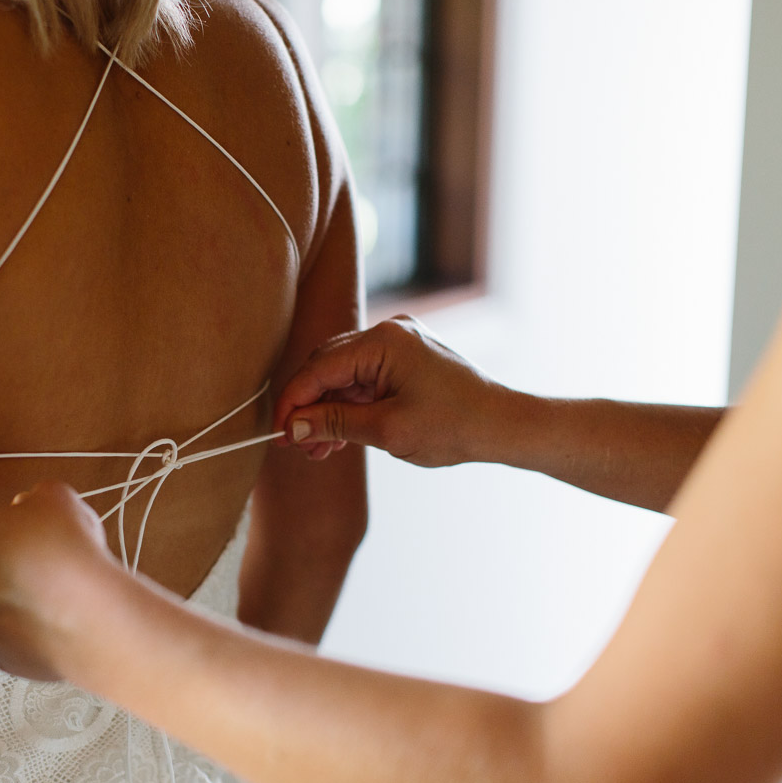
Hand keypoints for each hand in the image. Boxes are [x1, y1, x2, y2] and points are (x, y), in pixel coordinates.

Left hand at [0, 481, 121, 681]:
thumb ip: (34, 497)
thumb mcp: (55, 497)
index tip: (31, 535)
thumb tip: (30, 507)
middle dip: (2, 566)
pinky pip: (5, 635)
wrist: (87, 616)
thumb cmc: (67, 551)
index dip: (6, 530)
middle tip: (41, 563)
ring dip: (11, 598)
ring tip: (50, 593)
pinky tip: (50, 617)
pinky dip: (22, 628)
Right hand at [273, 315, 523, 466]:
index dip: (294, 401)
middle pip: (328, 366)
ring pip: (345, 375)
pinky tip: (339, 437)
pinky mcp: (406, 359)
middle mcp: (389, 333)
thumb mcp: (387, 430)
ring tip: (318, 449)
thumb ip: (335, 424)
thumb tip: (294, 426)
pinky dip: (350, 406)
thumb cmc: (454, 426)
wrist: (502, 425)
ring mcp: (399, 344)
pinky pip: (365, 379)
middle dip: (309, 407)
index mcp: (384, 342)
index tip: (279, 431)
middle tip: (296, 444)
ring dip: (328, 411)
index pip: (319, 367)